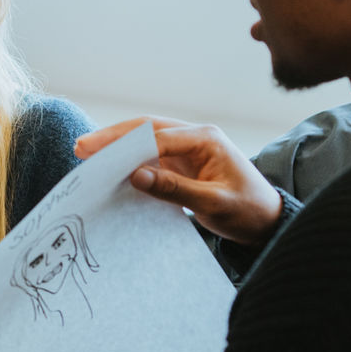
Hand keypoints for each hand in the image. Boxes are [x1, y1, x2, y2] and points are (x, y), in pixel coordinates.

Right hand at [75, 116, 283, 245]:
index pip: (158, 137)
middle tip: (81, 147)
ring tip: (85, 153)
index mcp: (206, 139)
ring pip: (145, 141)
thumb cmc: (248, 211)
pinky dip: (128, 161)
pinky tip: (108, 168)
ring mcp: (187, 149)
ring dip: (117, 146)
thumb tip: (135, 177)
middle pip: (147, 129)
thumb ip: (174, 189)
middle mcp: (195, 137)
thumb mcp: (214, 203)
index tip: (98, 156)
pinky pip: (150, 157)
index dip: (126, 146)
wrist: (269, 222)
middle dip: (113, 137)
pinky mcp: (182, 163)